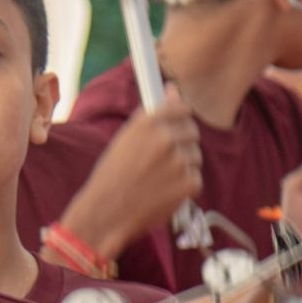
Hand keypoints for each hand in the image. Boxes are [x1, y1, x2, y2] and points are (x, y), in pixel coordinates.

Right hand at [59, 85, 202, 256]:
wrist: (106, 213)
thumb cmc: (111, 176)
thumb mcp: (125, 138)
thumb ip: (152, 115)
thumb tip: (173, 89)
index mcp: (147, 122)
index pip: (181, 108)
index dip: (181, 118)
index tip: (178, 125)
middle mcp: (165, 137)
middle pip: (193, 131)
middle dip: (183, 142)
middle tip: (165, 159)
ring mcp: (179, 161)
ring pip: (195, 156)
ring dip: (183, 166)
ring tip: (158, 179)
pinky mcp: (189, 183)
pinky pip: (195, 177)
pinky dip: (184, 186)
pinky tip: (163, 192)